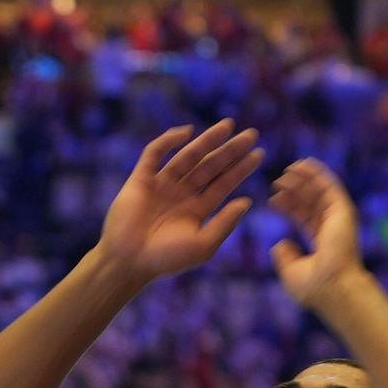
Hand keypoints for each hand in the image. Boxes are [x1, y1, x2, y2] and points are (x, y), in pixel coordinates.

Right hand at [98, 121, 261, 282]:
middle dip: (230, 150)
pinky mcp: (140, 179)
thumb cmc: (166, 260)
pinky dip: (168, 140)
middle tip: (252, 134)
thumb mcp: (203, 245)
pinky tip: (187, 132)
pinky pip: (154, 153)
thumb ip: (225, 223)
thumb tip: (247, 201)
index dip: (241, 168)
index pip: (223, 184)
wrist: (128, 262)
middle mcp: (182, 194)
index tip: (259, 153)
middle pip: (211, 166)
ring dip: (207, 140)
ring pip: (188, 156)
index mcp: (197, 210)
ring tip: (228, 126)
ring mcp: (161, 185)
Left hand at [266, 157, 365, 309]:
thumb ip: (284, 257)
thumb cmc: (314, 287)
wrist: (333, 287)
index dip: (289, 207)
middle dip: (295, 191)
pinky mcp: (343, 210)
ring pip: (320, 192)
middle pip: (311, 203)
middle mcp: (333, 229)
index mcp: (323, 243)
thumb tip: (279, 244)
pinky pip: (329, 185)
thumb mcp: (291, 272)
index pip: (304, 218)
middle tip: (277, 181)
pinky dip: (317, 174)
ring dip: (304, 179)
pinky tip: (303, 164)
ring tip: (287, 169)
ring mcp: (340, 219)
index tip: (272, 199)